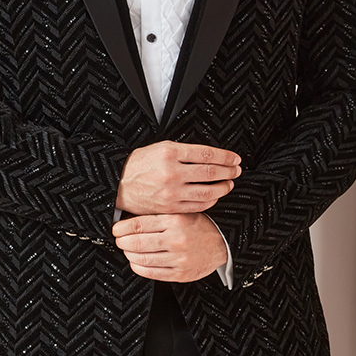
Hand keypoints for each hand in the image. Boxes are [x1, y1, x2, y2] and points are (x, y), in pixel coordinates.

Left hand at [113, 214, 229, 283]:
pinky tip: (136, 262)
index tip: (116, 229)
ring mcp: (179, 259)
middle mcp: (176, 240)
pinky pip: (151, 273)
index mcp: (175, 221)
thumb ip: (159, 215)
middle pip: (136, 243)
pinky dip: (138, 268)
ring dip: (129, 255)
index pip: (138, 225)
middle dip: (122, 242)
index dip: (121, 228)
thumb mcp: (181, 213)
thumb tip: (128, 220)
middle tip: (119, 240)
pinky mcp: (180, 274)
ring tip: (127, 251)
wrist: (223, 243)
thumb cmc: (199, 226)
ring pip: (142, 259)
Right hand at [115, 141, 240, 215]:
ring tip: (229, 183)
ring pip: (207, 192)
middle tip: (237, 170)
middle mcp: (172, 172)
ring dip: (222, 187)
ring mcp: (171, 192)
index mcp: (170, 152)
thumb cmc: (139, 165)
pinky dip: (210, 201)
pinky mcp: (170, 208)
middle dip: (228, 171)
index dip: (225, 157)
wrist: (118, 185)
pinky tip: (215, 196)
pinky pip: (197, 206)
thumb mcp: (159, 148)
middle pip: (210, 173)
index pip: (207, 154)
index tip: (235, 158)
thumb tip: (211, 156)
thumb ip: (184, 152)